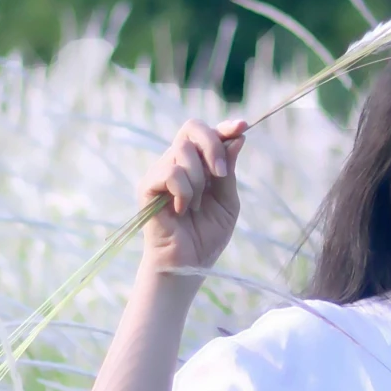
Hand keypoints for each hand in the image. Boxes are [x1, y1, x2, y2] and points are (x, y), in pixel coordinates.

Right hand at [140, 117, 245, 275]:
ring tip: (196, 206)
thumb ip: (229, 171)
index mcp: (198, 164)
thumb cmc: (206, 236)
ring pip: (183, 152)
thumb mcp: (227, 201)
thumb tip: (237, 138)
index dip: (224, 127)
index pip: (207, 133)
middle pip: (192, 128)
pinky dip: (184, 192)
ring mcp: (160, 172)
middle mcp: (177, 162)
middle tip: (221, 174)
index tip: (242, 127)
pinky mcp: (148, 186)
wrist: (188, 264)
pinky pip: (171, 173)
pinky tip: (181, 210)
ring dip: (199, 181)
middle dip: (212, 146)